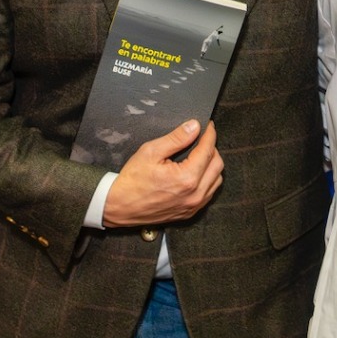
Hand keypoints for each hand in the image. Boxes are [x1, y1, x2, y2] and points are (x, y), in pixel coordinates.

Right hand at [103, 120, 223, 227]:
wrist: (119, 206)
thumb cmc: (132, 180)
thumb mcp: (151, 151)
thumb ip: (176, 138)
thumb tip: (194, 126)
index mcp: (186, 178)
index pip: (207, 150)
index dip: (209, 134)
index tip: (207, 125)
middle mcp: (194, 194)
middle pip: (217, 165)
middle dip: (212, 148)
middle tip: (202, 138)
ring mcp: (193, 206)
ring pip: (216, 180)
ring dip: (212, 165)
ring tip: (199, 154)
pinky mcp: (189, 212)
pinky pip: (209, 193)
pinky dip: (208, 180)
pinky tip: (197, 172)